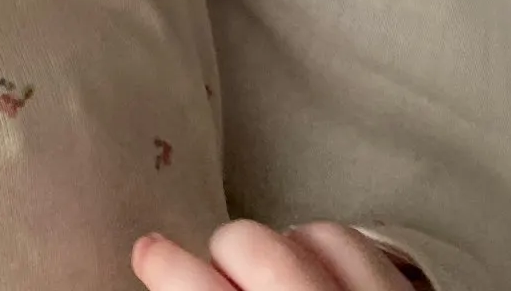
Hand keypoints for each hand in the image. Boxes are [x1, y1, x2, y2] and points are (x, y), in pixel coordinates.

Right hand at [134, 222, 424, 290]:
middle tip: (216, 271)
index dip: (169, 267)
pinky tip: (320, 276)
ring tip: (274, 276)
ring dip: (284, 248)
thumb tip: (173, 273)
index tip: (148, 250)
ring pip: (313, 235)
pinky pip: (363, 245)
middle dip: (227, 251)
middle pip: (255, 246)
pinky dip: (332, 251)